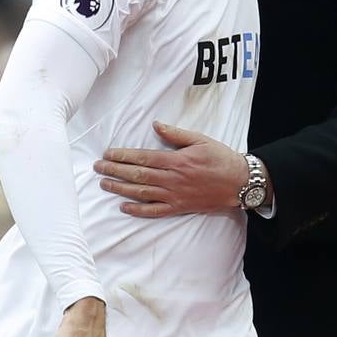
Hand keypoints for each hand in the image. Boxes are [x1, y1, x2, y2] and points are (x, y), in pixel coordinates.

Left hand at [94, 120, 249, 217]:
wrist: (238, 182)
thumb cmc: (220, 158)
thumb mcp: (200, 139)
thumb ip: (176, 134)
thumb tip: (156, 125)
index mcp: (176, 160)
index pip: (143, 158)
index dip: (123, 156)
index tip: (108, 154)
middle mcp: (172, 179)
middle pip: (138, 175)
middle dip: (115, 171)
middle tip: (98, 168)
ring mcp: (174, 195)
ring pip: (142, 193)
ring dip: (120, 188)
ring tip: (104, 184)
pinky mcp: (179, 207)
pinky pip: (155, 211)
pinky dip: (138, 210)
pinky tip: (123, 207)